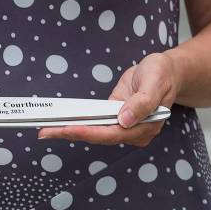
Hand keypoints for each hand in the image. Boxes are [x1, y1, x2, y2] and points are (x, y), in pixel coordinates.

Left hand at [37, 51, 180, 146]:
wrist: (165, 72)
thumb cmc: (161, 75)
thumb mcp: (155, 81)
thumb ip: (143, 101)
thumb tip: (125, 119)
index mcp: (145, 126)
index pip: (113, 133)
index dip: (89, 132)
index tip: (67, 129)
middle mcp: (133, 132)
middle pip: (99, 137)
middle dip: (71, 134)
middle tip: (44, 132)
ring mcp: (122, 128)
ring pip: (94, 133)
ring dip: (69, 132)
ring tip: (45, 130)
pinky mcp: (114, 120)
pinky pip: (93, 124)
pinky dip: (76, 124)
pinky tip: (58, 123)